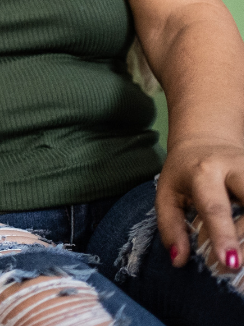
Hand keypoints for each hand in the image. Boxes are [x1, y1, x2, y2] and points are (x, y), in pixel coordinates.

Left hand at [156, 135, 243, 271]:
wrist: (207, 138)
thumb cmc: (185, 171)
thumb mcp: (167, 193)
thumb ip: (170, 225)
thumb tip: (178, 260)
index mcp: (205, 171)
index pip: (216, 207)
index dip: (224, 235)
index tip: (230, 262)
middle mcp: (238, 170)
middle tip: (237, 265)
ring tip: (239, 258)